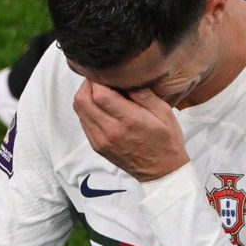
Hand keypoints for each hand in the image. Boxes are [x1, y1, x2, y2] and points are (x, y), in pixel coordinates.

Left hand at [72, 82, 189, 181]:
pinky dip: (87, 109)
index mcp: (129, 120)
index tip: (107, 73)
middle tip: (101, 80)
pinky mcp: (97, 146)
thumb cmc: (166, 141)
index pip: (99, 93)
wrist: (161, 172)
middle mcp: (111, 131)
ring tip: (101, 92)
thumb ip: (144, 94)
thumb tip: (126, 77)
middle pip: (82, 100)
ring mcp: (101, 140)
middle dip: (88, 84)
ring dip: (86, 96)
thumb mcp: (164, 113)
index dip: (99, 79)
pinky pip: (83, 121)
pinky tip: (101, 107)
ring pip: (79, 110)